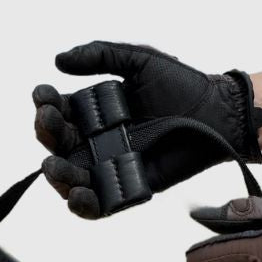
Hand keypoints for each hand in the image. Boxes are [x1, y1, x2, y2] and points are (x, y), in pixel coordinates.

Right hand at [33, 41, 261, 218]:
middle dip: (47, 133)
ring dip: (57, 174)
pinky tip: (78, 194)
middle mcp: (97, 140)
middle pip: (59, 144)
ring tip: (54, 166)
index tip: (44, 96)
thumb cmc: (183, 85)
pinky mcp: (127, 190)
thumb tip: (58, 59)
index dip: (46, 105)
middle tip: (49, 122)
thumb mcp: (139, 60)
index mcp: (95, 111)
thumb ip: (100, 55)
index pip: (59, 111)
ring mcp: (110, 167)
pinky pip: (97, 205)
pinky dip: (82, 205)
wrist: (217, 113)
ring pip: (71, 178)